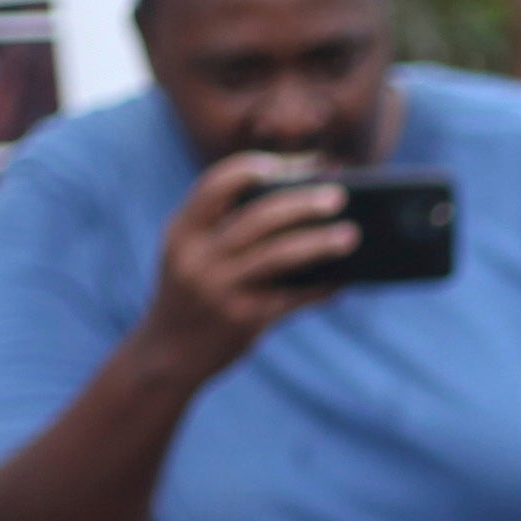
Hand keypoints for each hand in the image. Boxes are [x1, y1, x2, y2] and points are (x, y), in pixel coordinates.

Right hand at [140, 148, 362, 370]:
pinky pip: (292, 298)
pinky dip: (321, 287)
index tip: (297, 165)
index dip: (259, 166)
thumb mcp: (190, 253)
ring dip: (320, 242)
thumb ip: (224, 226)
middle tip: (339, 195)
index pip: (218, 182)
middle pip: (259, 216)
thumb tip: (297, 200)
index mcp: (182, 231)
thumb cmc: (191, 294)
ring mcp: (219, 289)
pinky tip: (343, 279)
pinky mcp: (243, 320)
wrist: (167, 355)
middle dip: (302, 202)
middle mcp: (197, 257)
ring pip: (279, 255)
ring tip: (352, 235)